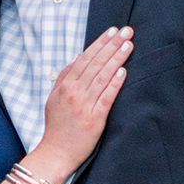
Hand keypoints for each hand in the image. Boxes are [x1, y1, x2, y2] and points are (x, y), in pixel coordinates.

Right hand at [32, 28, 132, 180]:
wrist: (56, 152)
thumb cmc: (57, 127)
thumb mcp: (55, 98)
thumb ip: (64, 77)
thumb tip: (78, 56)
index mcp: (64, 85)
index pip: (85, 58)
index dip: (100, 43)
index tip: (112, 31)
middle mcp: (74, 92)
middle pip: (95, 63)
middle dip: (112, 45)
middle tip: (126, 31)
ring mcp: (84, 105)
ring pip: (102, 76)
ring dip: (116, 59)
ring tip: (128, 45)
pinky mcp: (94, 119)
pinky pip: (106, 97)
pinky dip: (115, 83)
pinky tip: (123, 71)